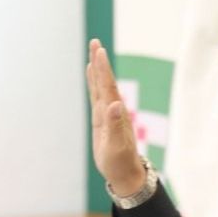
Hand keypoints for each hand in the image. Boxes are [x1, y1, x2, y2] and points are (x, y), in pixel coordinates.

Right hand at [86, 38, 145, 196]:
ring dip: (97, 69)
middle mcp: (112, 110)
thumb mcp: (117, 146)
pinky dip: (94, 84)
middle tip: (95, 42)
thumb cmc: (120, 162)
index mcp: (115, 114)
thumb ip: (115, 125)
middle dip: (100, 62)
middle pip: (105, 81)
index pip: (108, 87)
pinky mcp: (102, 120)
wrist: (125, 173)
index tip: (99, 51)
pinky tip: (92, 75)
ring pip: (101, 87)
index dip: (103, 69)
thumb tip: (115, 104)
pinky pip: (97, 97)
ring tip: (93, 52)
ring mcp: (107, 114)